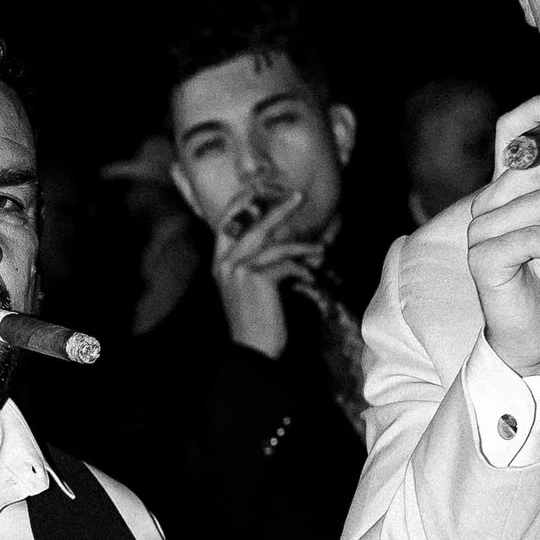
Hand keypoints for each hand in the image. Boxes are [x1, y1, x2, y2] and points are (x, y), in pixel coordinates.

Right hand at [212, 190, 331, 358]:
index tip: (260, 189)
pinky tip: (309, 278)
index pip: (226, 222)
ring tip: (320, 250)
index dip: (242, 202)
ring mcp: (239, 270)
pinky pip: (285, 263)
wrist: (253, 350)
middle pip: (253, 224)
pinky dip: (301, 269)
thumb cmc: (255, 320)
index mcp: (219, 262)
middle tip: (298, 196)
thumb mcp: (248, 287)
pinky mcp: (257, 279)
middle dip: (278, 208)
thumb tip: (278, 241)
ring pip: (274, 243)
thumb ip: (254, 262)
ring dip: (302, 246)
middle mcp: (225, 263)